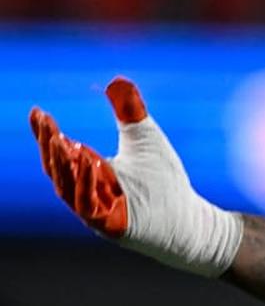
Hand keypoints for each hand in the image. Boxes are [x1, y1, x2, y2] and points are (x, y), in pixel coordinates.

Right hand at [30, 77, 242, 275]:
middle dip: (49, 145)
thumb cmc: (165, 179)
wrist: (187, 217)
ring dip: (63, 164)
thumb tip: (116, 79)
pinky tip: (89, 161)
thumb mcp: (145, 138)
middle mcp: (88, 193)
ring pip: (69, 188)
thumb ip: (129, 111)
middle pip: (59, 169)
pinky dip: (88, 184)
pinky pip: (91, 206)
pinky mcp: (112, 225)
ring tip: (58, 139)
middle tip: (44, 122)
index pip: (61, 152)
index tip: (38, 111)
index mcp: (91, 172)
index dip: (46, 133)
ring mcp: (98, 211)